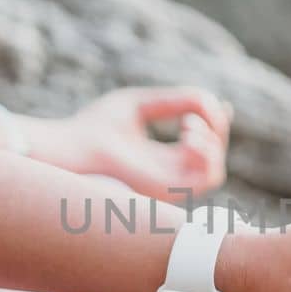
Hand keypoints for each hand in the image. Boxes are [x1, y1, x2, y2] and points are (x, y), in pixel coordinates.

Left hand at [51, 87, 231, 198]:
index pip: (200, 148)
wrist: (74, 146)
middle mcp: (167, 177)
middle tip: (194, 111)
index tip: (215, 102)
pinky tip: (187, 135)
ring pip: (214, 172)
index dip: (215, 125)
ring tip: (187, 125)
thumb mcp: (139, 104)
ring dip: (212, 143)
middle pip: (212, 157)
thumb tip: (207, 100)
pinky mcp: (168, 191)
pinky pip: (208, 179)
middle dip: (214, 129)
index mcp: (160, 160)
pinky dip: (207, 154)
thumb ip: (174, 101)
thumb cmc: (95, 127)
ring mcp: (168, 187)